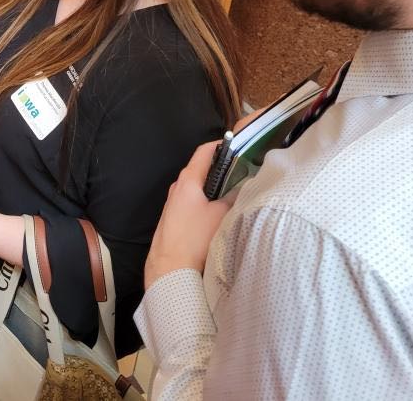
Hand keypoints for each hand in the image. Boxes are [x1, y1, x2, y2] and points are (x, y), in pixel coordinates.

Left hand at [143, 140, 236, 289]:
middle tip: (241, 169)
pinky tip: (217, 212)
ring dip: (213, 187)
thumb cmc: (194, 238)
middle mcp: (177, 188)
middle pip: (200, 170)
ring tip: (233, 191)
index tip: (236, 144)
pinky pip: (191, 202)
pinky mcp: (172, 219)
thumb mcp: (221, 215)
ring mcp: (172, 203)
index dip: (220, 145)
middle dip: (220, 168)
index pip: (203, 152)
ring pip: (196, 188)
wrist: (170, 268)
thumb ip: (233, 198)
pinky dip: (205, 201)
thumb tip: (242, 188)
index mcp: (187, 181)